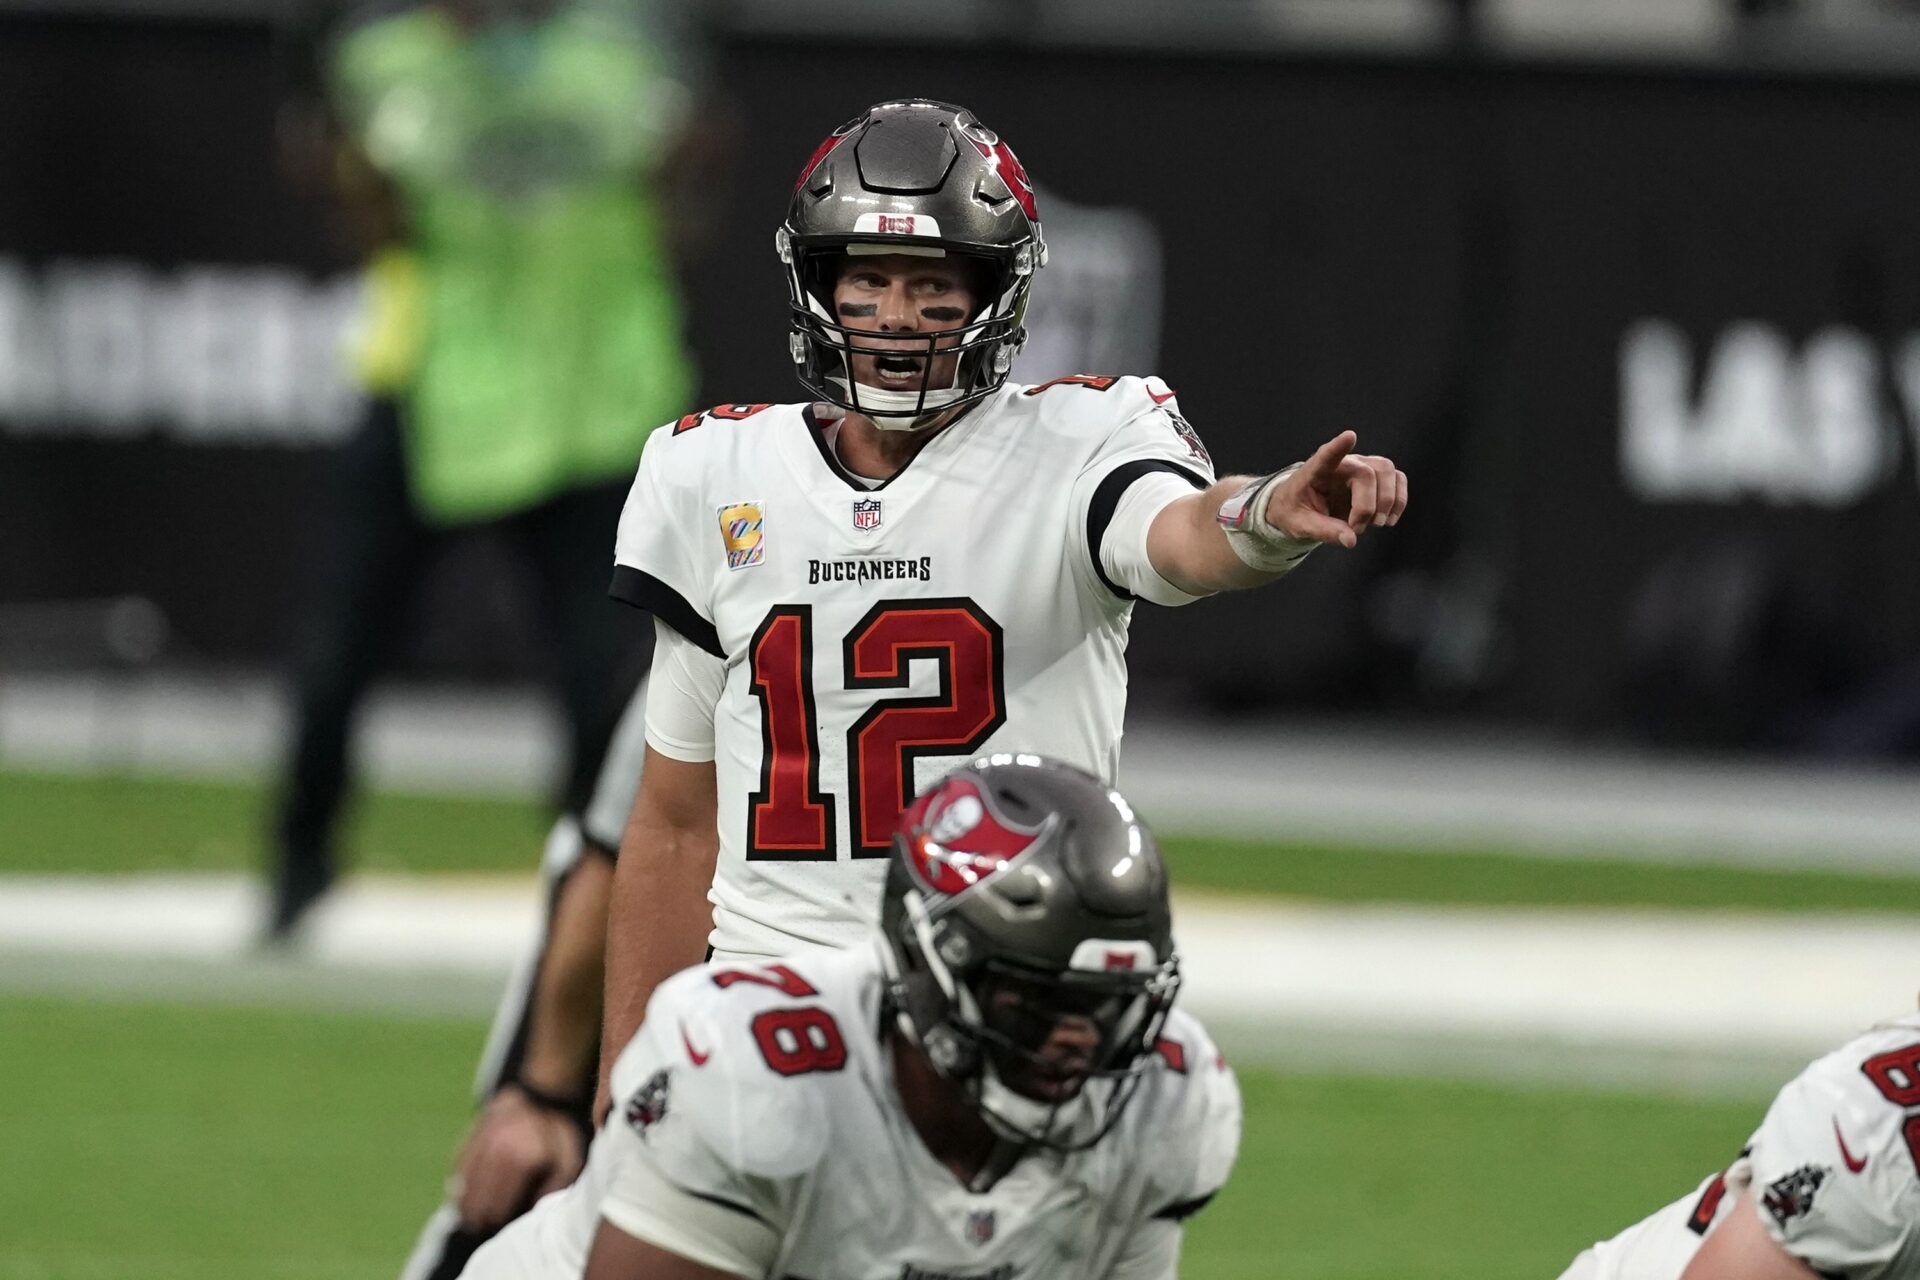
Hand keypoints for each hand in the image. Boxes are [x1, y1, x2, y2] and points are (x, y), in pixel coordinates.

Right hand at [452, 1085, 586, 1229]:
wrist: (540, 1094)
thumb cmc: (556, 1134)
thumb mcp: (567, 1160)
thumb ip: (554, 1187)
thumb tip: (534, 1211)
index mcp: (522, 1160)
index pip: (501, 1200)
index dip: (496, 1218)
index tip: (495, 1225)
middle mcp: (498, 1151)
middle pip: (480, 1194)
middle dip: (477, 1213)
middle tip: (477, 1225)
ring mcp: (483, 1141)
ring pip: (466, 1181)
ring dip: (464, 1201)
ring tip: (466, 1216)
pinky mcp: (474, 1133)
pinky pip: (459, 1162)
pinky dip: (457, 1179)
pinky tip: (458, 1192)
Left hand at [1264, 430, 1407, 548]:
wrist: (1303, 507)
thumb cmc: (1296, 511)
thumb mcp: (1301, 526)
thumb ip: (1324, 531)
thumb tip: (1351, 540)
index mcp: (1316, 471)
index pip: (1327, 455)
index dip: (1338, 447)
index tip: (1350, 436)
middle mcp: (1343, 463)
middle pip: (1368, 473)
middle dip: (1368, 506)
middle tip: (1357, 529)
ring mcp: (1363, 466)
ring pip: (1388, 472)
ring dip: (1388, 502)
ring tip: (1375, 524)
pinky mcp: (1377, 476)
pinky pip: (1398, 479)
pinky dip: (1399, 501)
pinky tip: (1388, 519)